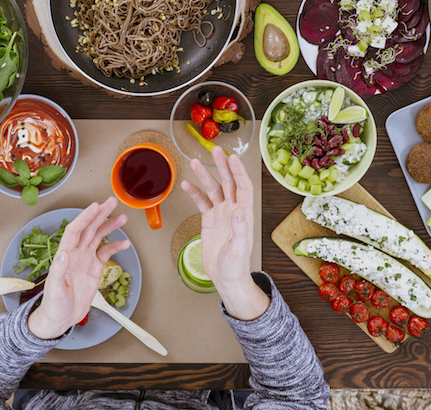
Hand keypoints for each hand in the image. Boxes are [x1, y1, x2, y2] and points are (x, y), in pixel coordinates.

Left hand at [26, 199, 130, 339]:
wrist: (60, 318)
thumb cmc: (53, 305)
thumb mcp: (54, 289)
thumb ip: (59, 271)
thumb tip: (63, 253)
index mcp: (65, 255)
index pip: (75, 230)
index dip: (85, 217)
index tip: (95, 206)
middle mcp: (76, 253)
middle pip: (88, 228)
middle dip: (100, 215)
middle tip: (111, 202)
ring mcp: (85, 259)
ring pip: (99, 237)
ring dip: (109, 226)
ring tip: (122, 218)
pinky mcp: (94, 268)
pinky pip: (106, 253)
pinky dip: (116, 246)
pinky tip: (125, 242)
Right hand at [180, 148, 267, 320]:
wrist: (225, 278)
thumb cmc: (236, 266)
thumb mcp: (239, 250)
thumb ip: (241, 230)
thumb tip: (239, 211)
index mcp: (244, 214)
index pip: (244, 187)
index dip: (239, 172)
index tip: (232, 158)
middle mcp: (234, 210)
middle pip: (229, 182)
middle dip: (222, 166)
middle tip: (215, 151)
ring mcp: (221, 214)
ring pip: (213, 190)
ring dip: (205, 176)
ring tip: (195, 163)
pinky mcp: (210, 220)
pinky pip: (202, 202)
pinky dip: (194, 193)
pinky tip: (186, 185)